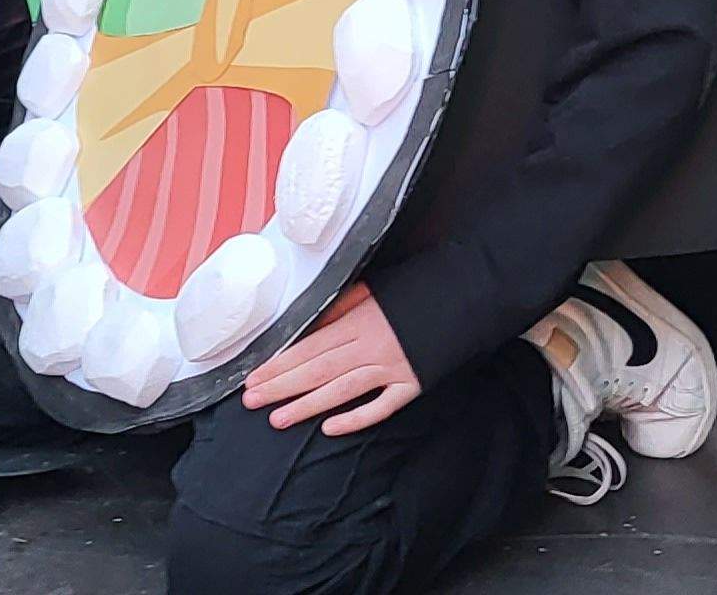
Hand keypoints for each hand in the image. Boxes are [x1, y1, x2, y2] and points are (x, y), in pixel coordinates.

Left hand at [242, 283, 420, 435]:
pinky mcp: (413, 384)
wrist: (465, 295)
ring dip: (307, 406)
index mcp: (359, 321)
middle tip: (251, 402)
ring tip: (278, 419)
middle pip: (318, 371)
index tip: (253, 377)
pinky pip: (381, 407)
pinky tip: (330, 429)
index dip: (279, 365)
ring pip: (342, 391)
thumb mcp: (371, 289)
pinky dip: (356, 419)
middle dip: (281, 387)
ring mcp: (393, 368)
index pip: (309, 348)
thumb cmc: (416, 289)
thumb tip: (306, 326)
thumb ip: (338, 309)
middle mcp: (372, 347)